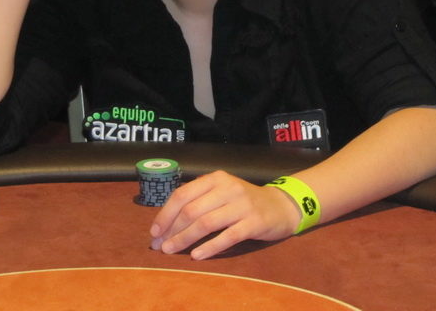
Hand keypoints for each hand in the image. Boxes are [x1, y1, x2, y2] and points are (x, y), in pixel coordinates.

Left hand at [150, 171, 300, 259]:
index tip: (154, 231)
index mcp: (216, 178)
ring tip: (172, 251)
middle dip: (171, 230)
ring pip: (206, 223)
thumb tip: (165, 223)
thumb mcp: (222, 192)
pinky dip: (209, 247)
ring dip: (184, 239)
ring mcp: (242, 205)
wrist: (280, 206)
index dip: (165, 214)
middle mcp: (228, 188)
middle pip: (192, 210)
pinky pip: (227, 237)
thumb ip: (199, 200)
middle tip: (160, 246)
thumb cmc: (244, 201)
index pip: (183, 194)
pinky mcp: (254, 222)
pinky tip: (197, 256)